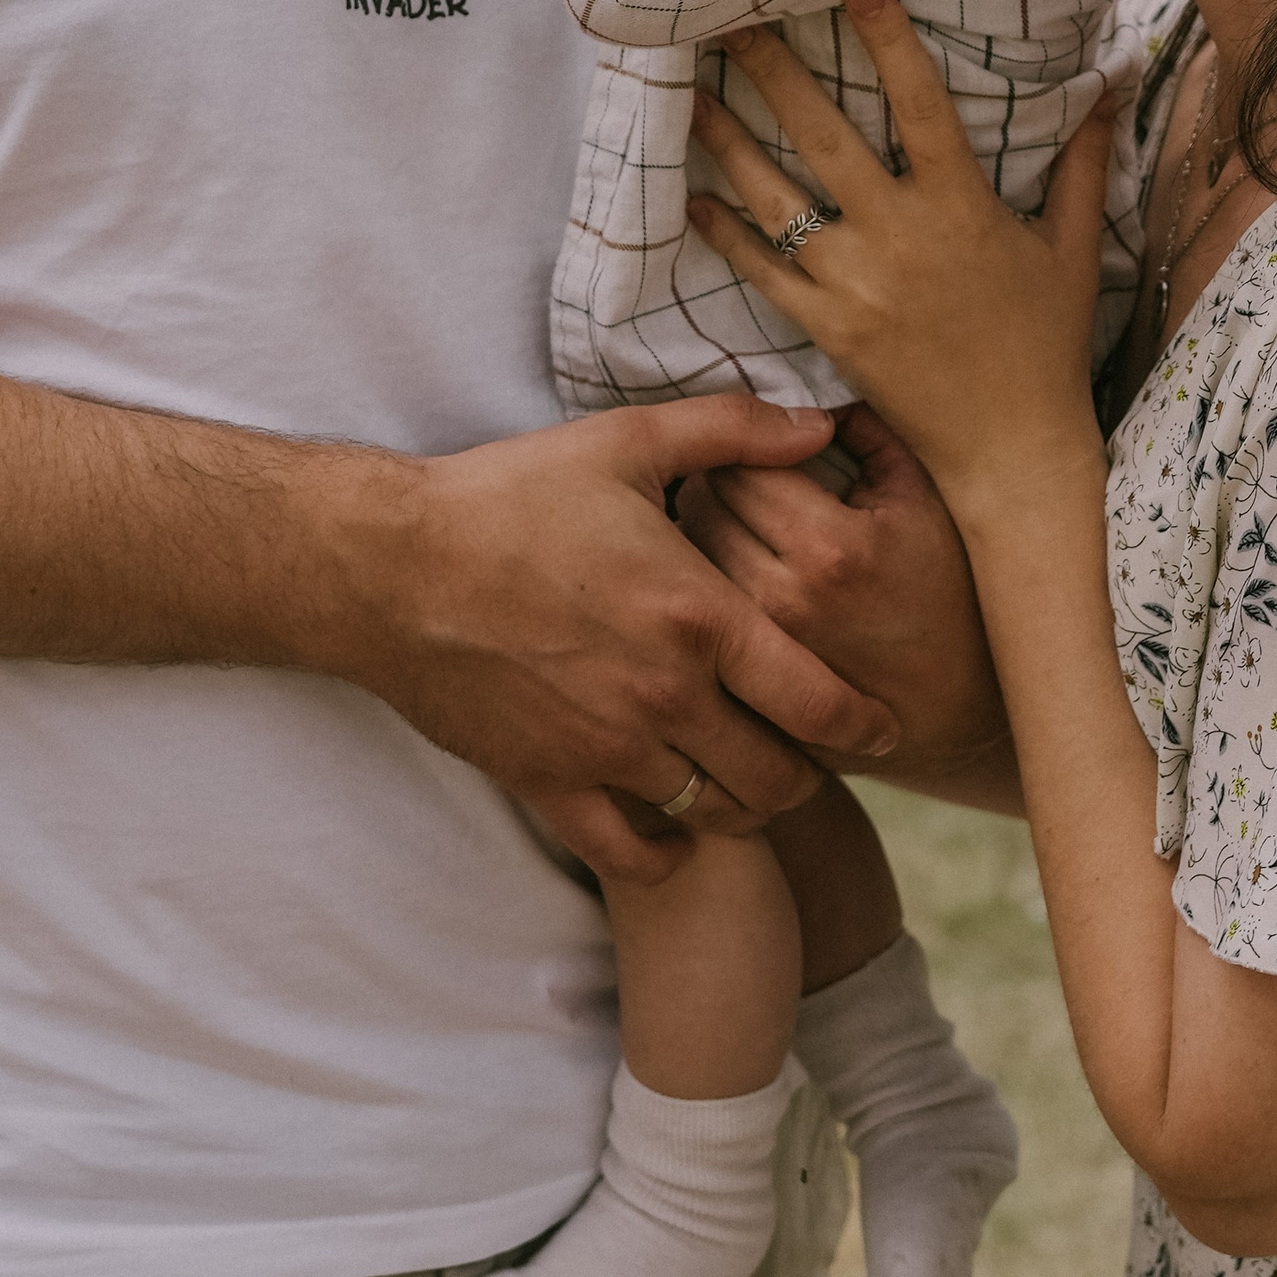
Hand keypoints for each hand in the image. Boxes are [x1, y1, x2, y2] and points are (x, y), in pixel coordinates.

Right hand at [340, 394, 899, 882]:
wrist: (392, 567)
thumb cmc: (512, 496)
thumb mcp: (629, 441)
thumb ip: (737, 431)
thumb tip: (822, 422)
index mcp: (698, 617)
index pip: (816, 698)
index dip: (863, 723)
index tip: (884, 729)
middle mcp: (665, 697)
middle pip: (775, 776)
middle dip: (806, 772)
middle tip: (808, 754)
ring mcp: (606, 750)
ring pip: (711, 813)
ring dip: (739, 805)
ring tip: (742, 779)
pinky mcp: (549, 784)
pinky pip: (629, 853)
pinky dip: (663, 851)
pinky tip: (671, 826)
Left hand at [676, 405, 1010, 789]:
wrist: (968, 706)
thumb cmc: (954, 590)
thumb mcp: (925, 498)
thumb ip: (868, 430)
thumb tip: (811, 397)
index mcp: (830, 545)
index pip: (737, 462)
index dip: (746, 442)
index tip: (764, 444)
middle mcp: (782, 600)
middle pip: (700, 506)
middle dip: (717, 479)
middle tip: (745, 475)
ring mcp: (760, 651)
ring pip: (688, 561)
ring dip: (701, 532)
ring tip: (740, 523)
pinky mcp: (748, 686)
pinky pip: (699, 613)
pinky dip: (705, 586)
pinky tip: (730, 578)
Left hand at [686, 0, 1110, 510]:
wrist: (1010, 447)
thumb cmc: (1046, 343)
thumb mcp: (1071, 246)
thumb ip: (1083, 159)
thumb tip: (1113, 78)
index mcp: (963, 207)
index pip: (922, 105)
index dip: (888, 42)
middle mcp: (902, 238)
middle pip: (825, 138)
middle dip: (775, 74)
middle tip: (733, 19)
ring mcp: (857, 285)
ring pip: (777, 201)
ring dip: (730, 141)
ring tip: (693, 91)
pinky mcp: (827, 329)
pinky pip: (763, 274)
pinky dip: (727, 234)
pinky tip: (695, 196)